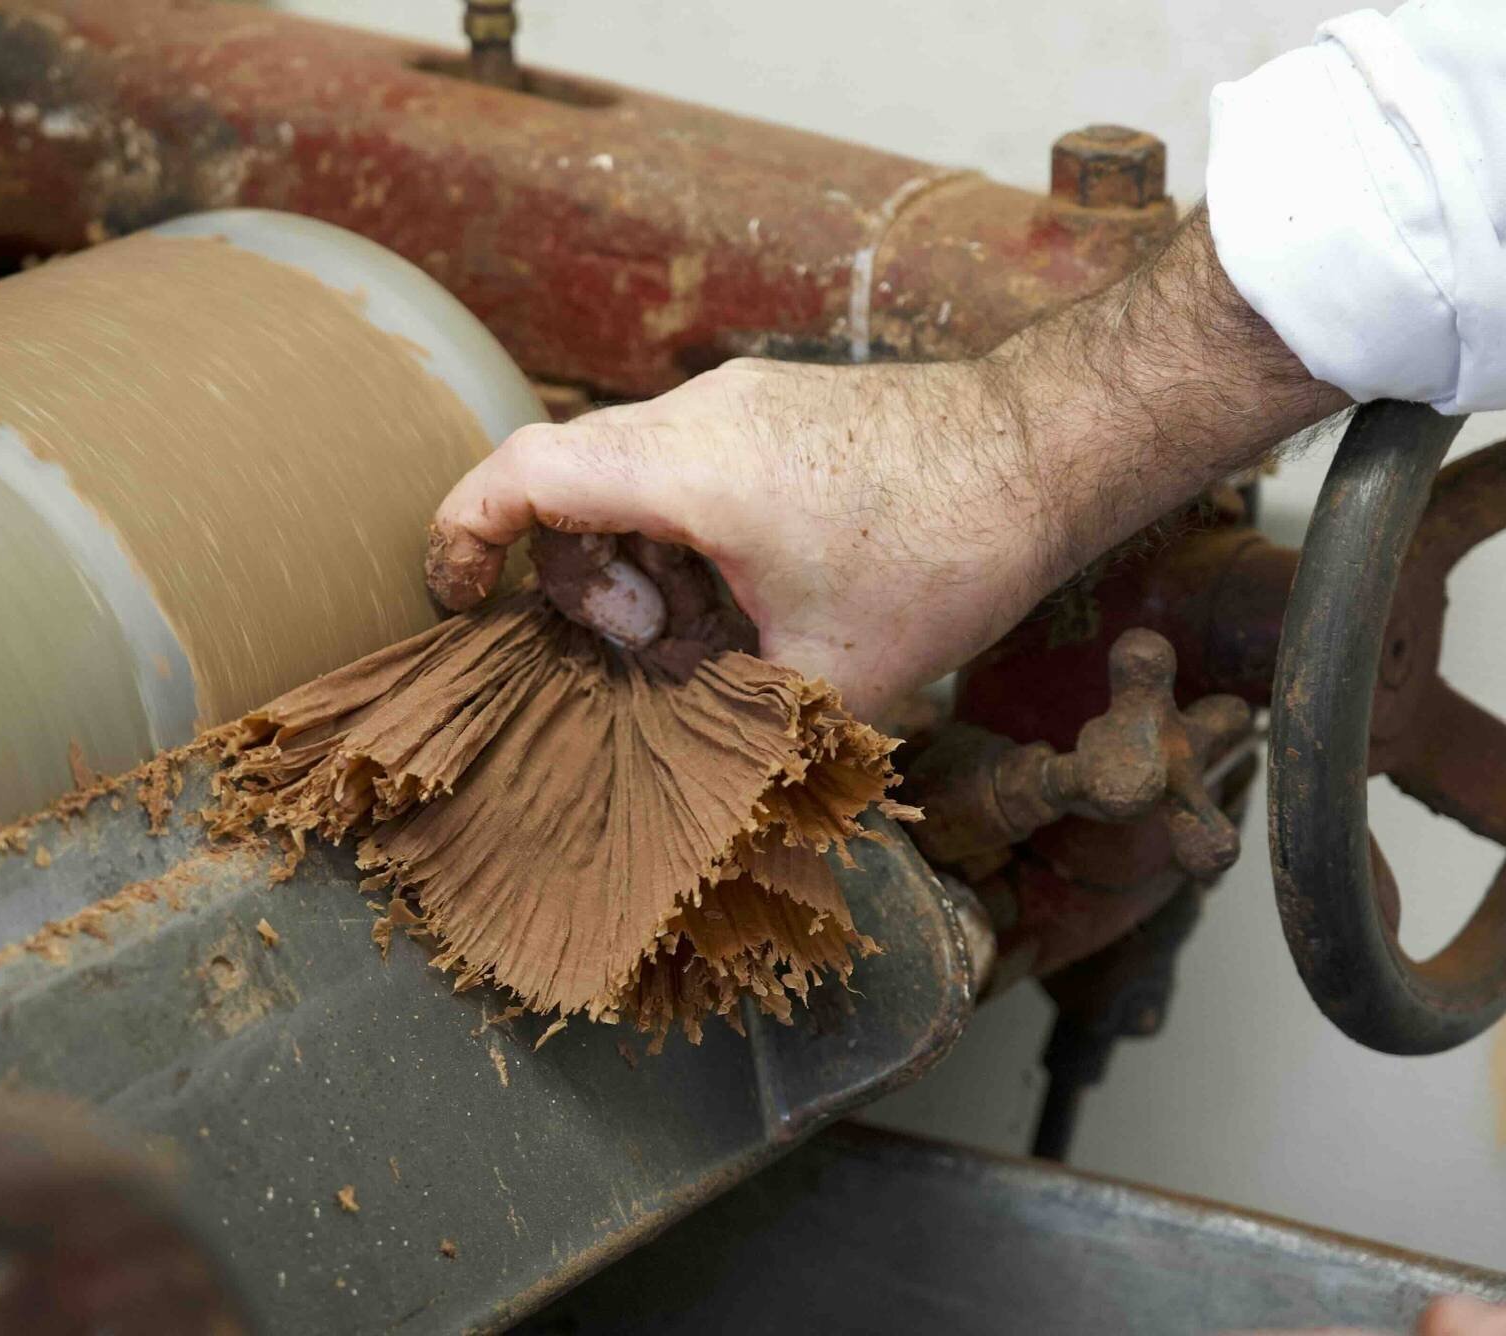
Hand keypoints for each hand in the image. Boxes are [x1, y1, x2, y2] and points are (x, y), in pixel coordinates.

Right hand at [427, 208, 1347, 720]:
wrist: (1050, 448)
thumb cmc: (947, 548)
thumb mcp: (832, 673)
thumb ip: (739, 720)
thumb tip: (695, 783)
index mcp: (683, 469)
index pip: (516, 474)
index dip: (460, 535)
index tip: (455, 596)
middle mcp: (696, 418)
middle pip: (569, 488)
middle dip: (588, 586)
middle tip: (663, 649)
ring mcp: (739, 405)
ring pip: (631, 482)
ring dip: (650, 567)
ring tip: (727, 628)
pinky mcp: (778, 410)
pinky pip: (691, 471)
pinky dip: (692, 537)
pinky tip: (762, 590)